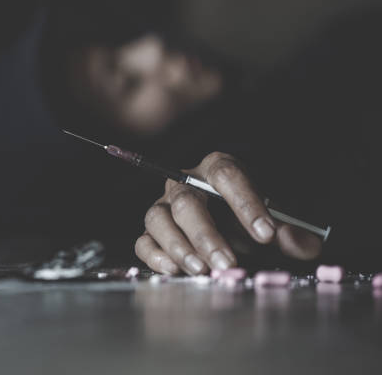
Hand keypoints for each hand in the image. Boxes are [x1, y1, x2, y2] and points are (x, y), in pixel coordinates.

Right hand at [135, 152, 321, 274]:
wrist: (235, 231)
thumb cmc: (254, 223)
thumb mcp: (280, 226)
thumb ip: (294, 234)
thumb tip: (297, 242)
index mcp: (218, 170)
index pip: (226, 175)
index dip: (246, 203)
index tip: (267, 234)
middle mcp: (186, 184)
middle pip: (186, 201)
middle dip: (207, 234)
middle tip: (228, 263)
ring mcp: (164, 207)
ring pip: (158, 218)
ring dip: (178, 246)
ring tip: (202, 270)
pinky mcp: (152, 232)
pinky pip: (143, 241)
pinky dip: (155, 256)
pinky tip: (175, 271)